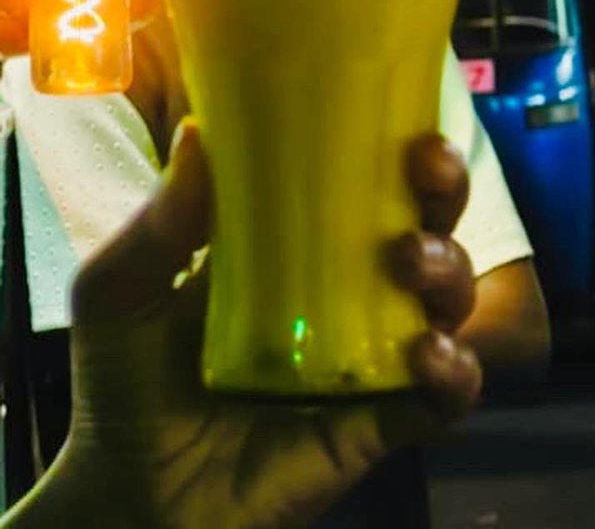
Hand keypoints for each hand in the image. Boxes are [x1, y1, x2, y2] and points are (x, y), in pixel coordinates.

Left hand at [56, 121, 480, 528]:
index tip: (407, 122)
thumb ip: (157, 226)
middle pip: (429, 226)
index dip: (400, 150)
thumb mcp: (120, 294)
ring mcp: (374, 358)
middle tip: (428, 172)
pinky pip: (446, 396)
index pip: (369, 184)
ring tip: (410, 262)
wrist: (130, 501)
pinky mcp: (383, 422)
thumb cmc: (126, 387)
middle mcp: (354, 293)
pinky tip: (426, 356)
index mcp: (302, 248)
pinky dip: (455, 371)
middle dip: (444, 192)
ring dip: (448, 269)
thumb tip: (197, 134)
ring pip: (450, 299)